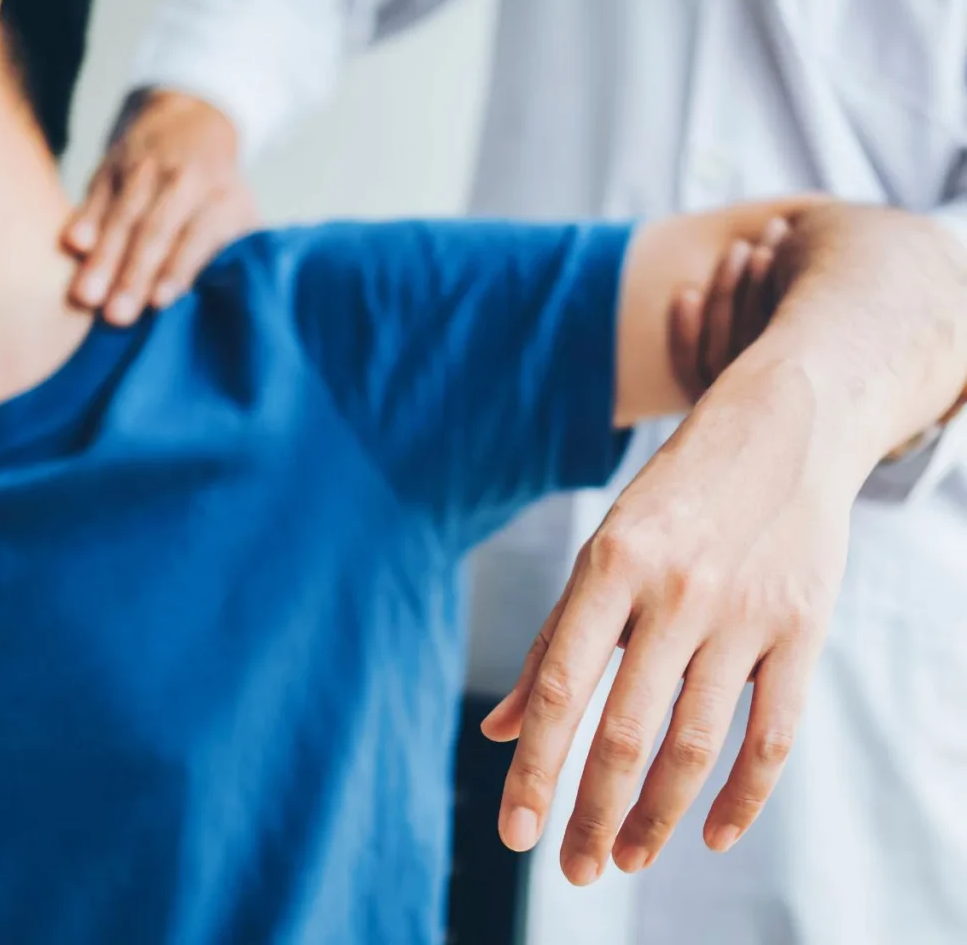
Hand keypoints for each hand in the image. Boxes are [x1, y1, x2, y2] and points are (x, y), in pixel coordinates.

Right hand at [63, 90, 259, 324]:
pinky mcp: (112, 166)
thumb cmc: (220, 190)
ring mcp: (144, 171)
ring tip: (86, 297)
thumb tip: (239, 299)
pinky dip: (84, 218)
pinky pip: (96, 194)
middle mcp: (183, 182)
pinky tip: (72, 246)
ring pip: (122, 217)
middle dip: (134, 275)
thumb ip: (239, 250)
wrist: (193, 117)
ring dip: (103, 258)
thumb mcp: (242, 212)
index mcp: (220, 198)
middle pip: (155, 231)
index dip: (179, 268)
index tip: (159, 302)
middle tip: (116, 316)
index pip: (198, 236)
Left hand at [483, 200, 966, 886]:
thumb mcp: (604, 548)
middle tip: (573, 868)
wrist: (780, 430)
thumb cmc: (675, 496)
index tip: (514, 833)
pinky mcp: (801, 628)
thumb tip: (497, 728)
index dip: (534, 767)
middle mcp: (674, 591)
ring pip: (694, 744)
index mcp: (611, 563)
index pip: (558, 686)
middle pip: (625, 731)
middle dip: (593, 812)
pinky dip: (745, 796)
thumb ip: (555, 640)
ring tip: (628, 858)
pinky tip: (713, 833)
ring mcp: (744, 612)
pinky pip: (773, 734)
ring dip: (658, 816)